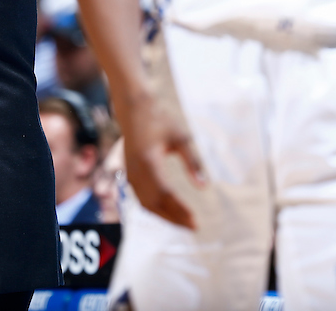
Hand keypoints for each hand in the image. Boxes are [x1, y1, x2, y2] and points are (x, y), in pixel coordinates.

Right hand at [118, 94, 204, 229]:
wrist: (133, 108)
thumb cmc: (159, 119)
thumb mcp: (181, 137)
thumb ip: (192, 162)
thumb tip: (205, 186)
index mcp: (148, 162)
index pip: (165, 193)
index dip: (180, 209)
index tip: (196, 219)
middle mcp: (136, 171)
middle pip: (155, 204)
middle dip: (174, 218)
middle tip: (194, 227)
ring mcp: (130, 173)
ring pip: (146, 204)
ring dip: (164, 216)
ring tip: (183, 223)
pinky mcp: (130, 173)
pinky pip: (141, 198)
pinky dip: (155, 208)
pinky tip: (168, 211)